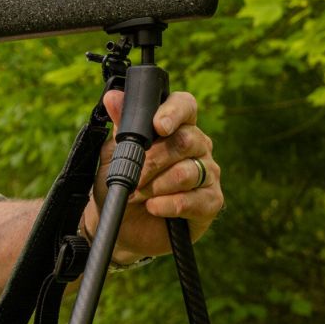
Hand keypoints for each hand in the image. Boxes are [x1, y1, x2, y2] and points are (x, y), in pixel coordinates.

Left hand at [79, 90, 224, 261]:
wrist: (122, 226)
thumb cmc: (121, 184)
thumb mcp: (114, 154)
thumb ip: (120, 126)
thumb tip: (113, 97)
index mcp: (177, 126)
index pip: (185, 105)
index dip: (174, 112)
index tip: (158, 126)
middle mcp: (198, 146)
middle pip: (184, 141)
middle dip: (152, 160)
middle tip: (133, 177)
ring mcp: (208, 173)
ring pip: (187, 172)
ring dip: (155, 185)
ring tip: (138, 195)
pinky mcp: (211, 202)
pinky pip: (193, 199)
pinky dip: (168, 204)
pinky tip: (153, 207)